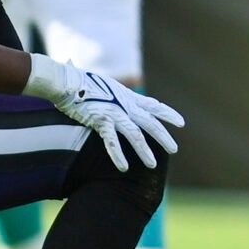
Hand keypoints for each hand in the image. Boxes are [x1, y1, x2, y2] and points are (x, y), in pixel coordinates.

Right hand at [24, 55, 181, 171]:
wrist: (67, 80)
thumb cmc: (82, 82)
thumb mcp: (107, 86)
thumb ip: (117, 95)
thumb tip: (119, 96)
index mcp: (128, 96)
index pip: (154, 106)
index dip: (168, 114)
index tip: (181, 123)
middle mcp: (126, 105)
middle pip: (150, 123)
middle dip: (163, 137)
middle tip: (174, 150)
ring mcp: (114, 113)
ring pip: (135, 135)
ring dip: (144, 151)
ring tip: (152, 165)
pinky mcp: (100, 120)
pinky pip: (112, 141)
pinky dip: (118, 155)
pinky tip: (124, 167)